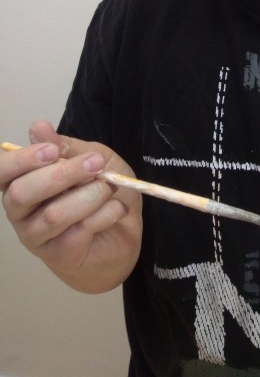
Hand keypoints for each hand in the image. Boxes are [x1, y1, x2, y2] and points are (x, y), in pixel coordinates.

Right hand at [1, 119, 141, 291]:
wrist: (125, 229)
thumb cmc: (101, 190)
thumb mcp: (91, 157)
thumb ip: (66, 146)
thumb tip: (38, 127)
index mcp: (22, 180)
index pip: (1, 171)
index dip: (21, 160)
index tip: (52, 150)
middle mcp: (20, 210)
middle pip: (21, 194)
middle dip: (62, 175)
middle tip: (95, 164)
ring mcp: (36, 236)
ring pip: (53, 215)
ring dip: (90, 195)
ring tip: (109, 188)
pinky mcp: (59, 255)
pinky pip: (79, 231)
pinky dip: (105, 213)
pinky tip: (115, 208)